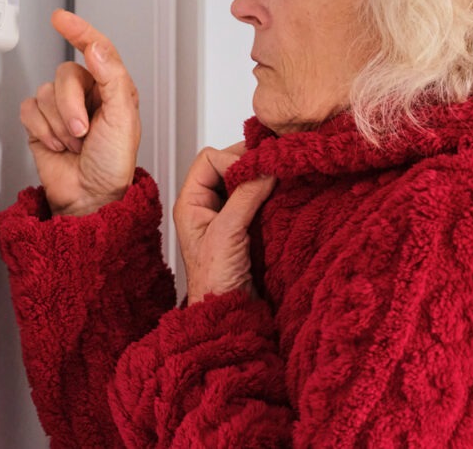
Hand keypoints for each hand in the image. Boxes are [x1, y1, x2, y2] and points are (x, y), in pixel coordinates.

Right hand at [19, 9, 140, 216]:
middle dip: (71, 107)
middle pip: (65, 75)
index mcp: (113, 87)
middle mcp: (87, 93)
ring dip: (58, 124)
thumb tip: (96, 47)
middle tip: (82, 132)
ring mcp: (62, 107)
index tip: (61, 18)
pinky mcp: (41, 121)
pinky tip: (57, 144)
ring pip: (45, 92)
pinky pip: (29, 109)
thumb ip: (112, 78)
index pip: (96, 49)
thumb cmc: (113, 164)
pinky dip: (42, 130)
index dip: (79, 31)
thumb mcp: (123, 119)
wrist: (91, 196)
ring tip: (74, 143)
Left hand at [174, 142, 276, 304]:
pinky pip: (258, 198)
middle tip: (271, 166)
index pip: (209, 159)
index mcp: (190, 203)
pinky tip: (281, 196)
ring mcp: (227, 215)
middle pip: (227, 165)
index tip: (255, 170)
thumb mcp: (226, 234)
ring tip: (278, 180)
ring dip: (261, 179)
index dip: (232, 159)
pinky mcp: (246, 226)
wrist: (228, 314)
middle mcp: (207, 206)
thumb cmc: (213, 282)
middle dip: (249, 164)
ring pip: (244, 181)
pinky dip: (270, 194)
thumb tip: (265, 169)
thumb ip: (245, 197)